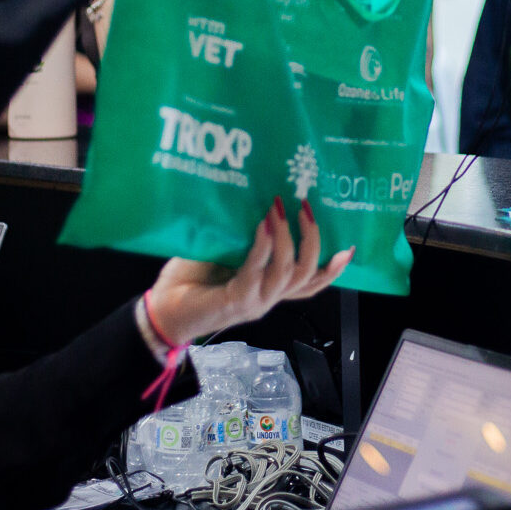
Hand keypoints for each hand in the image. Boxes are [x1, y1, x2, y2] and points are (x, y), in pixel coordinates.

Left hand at [146, 198, 352, 344]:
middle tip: (304, 207)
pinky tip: (262, 226)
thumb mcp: (225, 252)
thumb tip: (260, 200)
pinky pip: (257, 272)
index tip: (348, 245)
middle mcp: (268, 297)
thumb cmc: (191, 278)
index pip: (311, 283)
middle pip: (308, 275)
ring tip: (278, 209)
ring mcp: (255, 302)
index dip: (333, 268)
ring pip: (288, 274)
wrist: (161, 309)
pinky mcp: (236, 301)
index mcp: (270, 288)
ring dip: (287, 238)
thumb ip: (244, 237)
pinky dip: (263, 247)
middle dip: (312, 239)